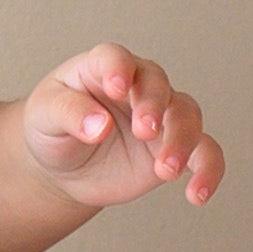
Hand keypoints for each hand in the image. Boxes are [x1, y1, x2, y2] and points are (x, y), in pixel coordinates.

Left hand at [21, 43, 223, 208]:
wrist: (65, 168)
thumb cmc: (52, 128)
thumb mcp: (44, 116)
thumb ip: (68, 114)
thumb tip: (99, 125)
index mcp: (100, 69)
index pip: (115, 58)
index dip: (118, 68)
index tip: (117, 88)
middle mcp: (137, 87)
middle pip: (157, 83)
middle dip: (154, 105)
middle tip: (143, 130)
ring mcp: (160, 117)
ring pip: (187, 114)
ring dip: (182, 139)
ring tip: (165, 170)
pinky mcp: (173, 149)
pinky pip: (204, 153)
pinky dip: (208, 170)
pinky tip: (197, 194)